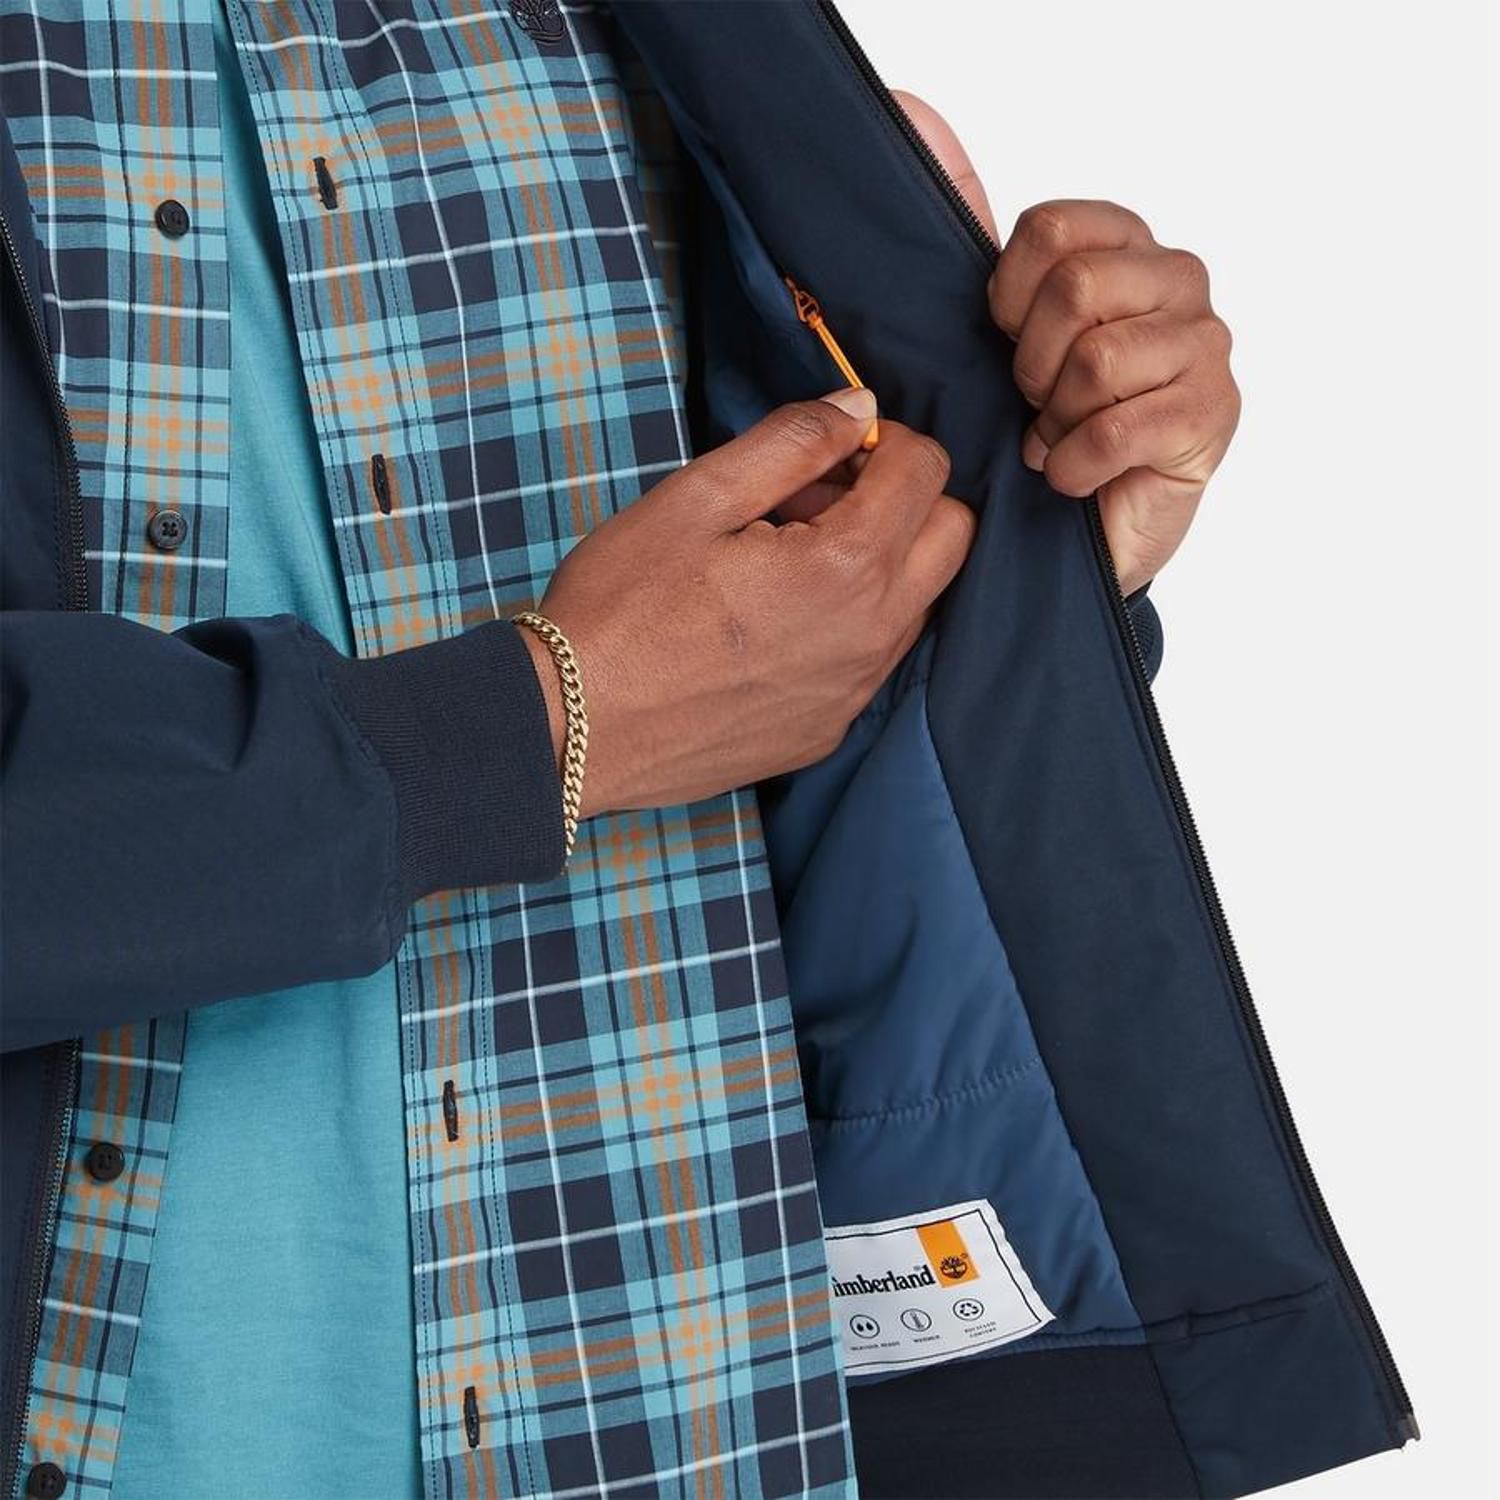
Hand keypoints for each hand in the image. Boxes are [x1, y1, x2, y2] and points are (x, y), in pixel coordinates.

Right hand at [522, 392, 973, 817]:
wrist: (575, 727)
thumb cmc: (621, 606)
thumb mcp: (696, 497)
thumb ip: (792, 442)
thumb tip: (860, 406)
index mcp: (847, 566)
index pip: (926, 471)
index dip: (880, 441)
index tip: (824, 451)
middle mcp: (872, 636)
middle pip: (951, 538)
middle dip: (901, 499)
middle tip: (814, 500)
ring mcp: (854, 692)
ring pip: (917, 603)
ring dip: (877, 563)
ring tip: (783, 562)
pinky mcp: (827, 731)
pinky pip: (871, 663)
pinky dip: (847, 626)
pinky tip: (770, 626)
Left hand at [893, 93, 1239, 593]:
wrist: (1080, 527)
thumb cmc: (1038, 424)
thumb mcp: (988, 328)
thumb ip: (963, 224)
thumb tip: (911, 106)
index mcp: (1125, 246)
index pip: (1053, 228)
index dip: (1009, 299)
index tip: (1005, 342)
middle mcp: (1177, 281)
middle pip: (1077, 288)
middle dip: (1032, 366)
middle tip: (1035, 403)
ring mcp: (1205, 346)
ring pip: (1097, 361)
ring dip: (1055, 421)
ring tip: (1058, 440)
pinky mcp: (1213, 413)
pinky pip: (1117, 428)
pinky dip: (1073, 467)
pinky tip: (1074, 477)